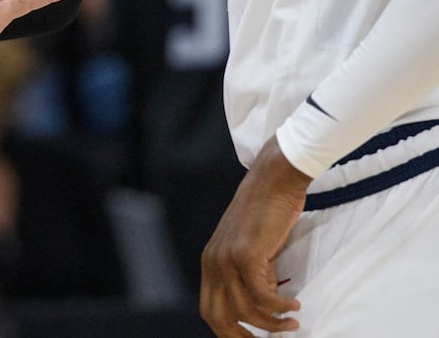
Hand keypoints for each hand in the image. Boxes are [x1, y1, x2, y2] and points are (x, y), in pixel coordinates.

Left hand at [200, 136, 310, 335]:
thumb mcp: (252, 249)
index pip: (209, 310)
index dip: (228, 332)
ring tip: (293, 322)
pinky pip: (263, 296)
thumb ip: (251, 276)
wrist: (273, 181)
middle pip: (218, 317)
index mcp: (210, 261)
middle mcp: (213, 261)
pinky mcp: (246, 254)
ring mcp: (227, 258)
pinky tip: (295, 305)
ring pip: (245, 311)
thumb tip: (265, 311)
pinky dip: (281, 307)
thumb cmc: (267, 213)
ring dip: (273, 324)